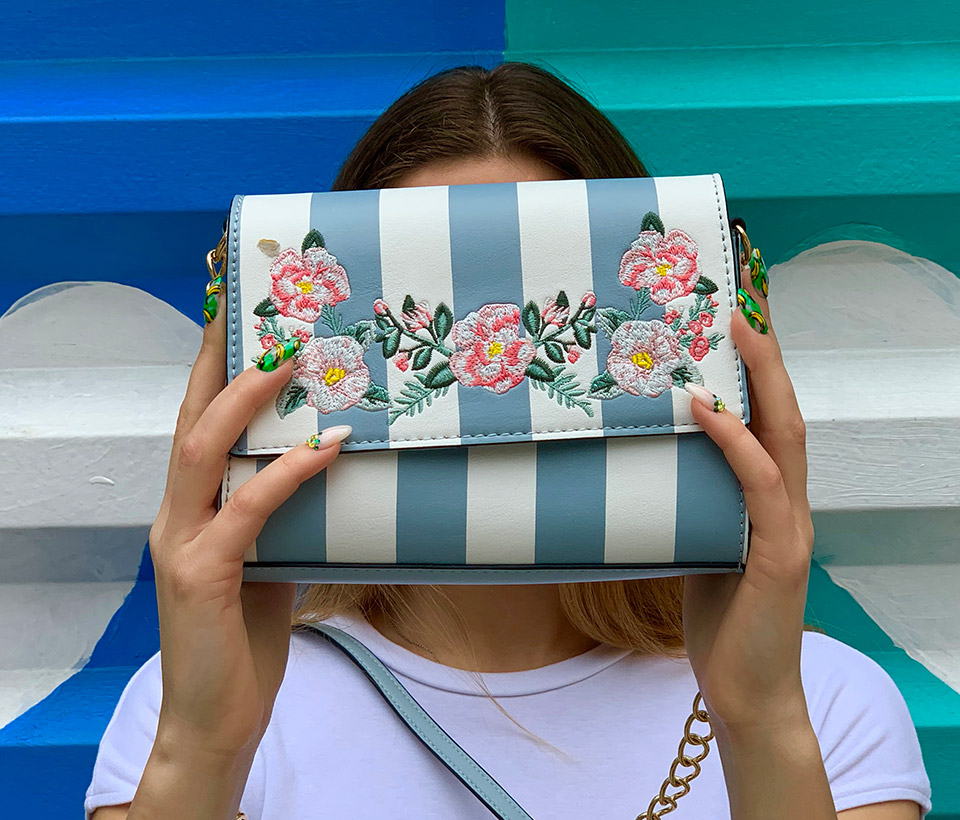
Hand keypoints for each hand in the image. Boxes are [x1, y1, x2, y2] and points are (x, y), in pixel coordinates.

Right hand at [147, 295, 345, 759]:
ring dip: (247, 399)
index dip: (214, 364)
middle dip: (219, 357)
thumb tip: (332, 462)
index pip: (197, 419)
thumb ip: (285, 510)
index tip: (240, 312)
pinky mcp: (199, 577)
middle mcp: (175, 514)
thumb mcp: (271, 555)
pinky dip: (288, 473)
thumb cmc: (247, 633)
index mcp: (190, 506)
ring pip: (202, 450)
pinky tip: (328, 446)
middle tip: (266, 310)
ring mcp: (181, 543)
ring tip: (293, 359)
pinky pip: (247, 509)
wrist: (217, 717)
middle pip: (190, 416)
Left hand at [682, 257, 814, 732]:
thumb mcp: (692, 541)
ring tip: (732, 324)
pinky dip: (736, 443)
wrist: (745, 692)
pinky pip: (760, 486)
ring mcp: (788, 526)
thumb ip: (681, 498)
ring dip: (759, 376)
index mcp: (764, 494)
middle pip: (782, 405)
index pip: (765, 412)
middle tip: (740, 288)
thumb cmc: (716, 616)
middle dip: (764, 347)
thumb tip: (637, 458)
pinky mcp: (779, 557)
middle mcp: (785, 500)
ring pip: (784, 433)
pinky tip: (707, 409)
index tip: (731, 306)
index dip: (754, 359)